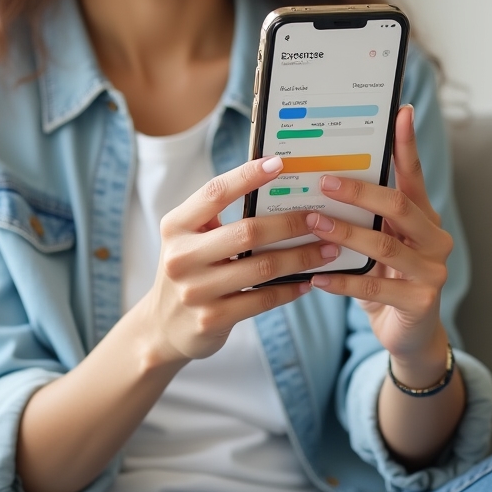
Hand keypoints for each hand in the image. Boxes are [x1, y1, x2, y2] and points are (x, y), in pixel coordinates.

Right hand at [138, 156, 339, 364]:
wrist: (163, 328)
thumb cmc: (189, 270)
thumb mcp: (190, 239)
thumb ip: (219, 217)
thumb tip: (275, 189)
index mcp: (176, 226)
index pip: (214, 193)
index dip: (247, 176)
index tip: (279, 163)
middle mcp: (181, 257)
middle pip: (247, 232)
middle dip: (290, 223)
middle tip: (320, 218)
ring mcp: (195, 291)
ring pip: (262, 267)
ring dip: (301, 257)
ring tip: (328, 249)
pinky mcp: (212, 319)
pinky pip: (262, 299)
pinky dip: (290, 288)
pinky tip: (307, 281)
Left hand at [306, 105, 453, 384]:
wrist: (411, 334)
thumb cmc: (387, 277)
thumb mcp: (380, 240)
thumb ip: (366, 216)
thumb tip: (321, 177)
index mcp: (424, 216)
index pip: (414, 174)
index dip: (407, 144)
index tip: (401, 112)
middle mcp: (435, 238)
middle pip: (399, 205)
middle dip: (359, 191)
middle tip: (324, 181)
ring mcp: (432, 271)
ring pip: (385, 245)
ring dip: (345, 233)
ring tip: (313, 223)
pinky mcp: (421, 302)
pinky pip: (375, 287)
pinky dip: (343, 281)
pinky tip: (317, 277)